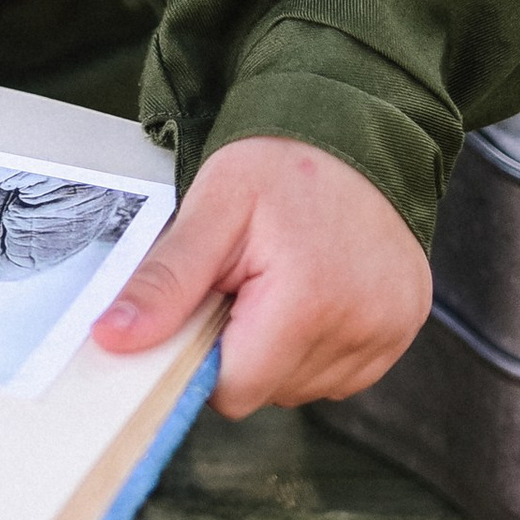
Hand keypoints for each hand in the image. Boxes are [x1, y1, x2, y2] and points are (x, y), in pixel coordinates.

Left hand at [91, 135, 430, 418]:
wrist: (351, 129)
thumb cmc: (279, 163)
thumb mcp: (209, 210)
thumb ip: (164, 283)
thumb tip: (113, 340)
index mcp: (308, 304)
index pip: (233, 389)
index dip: (206, 353)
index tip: (208, 302)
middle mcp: (361, 328)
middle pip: (270, 390)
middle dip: (244, 344)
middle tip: (247, 278)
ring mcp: (390, 331)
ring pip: (305, 386)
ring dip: (281, 346)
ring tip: (283, 278)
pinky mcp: (405, 328)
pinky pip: (344, 370)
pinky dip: (318, 342)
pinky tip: (315, 289)